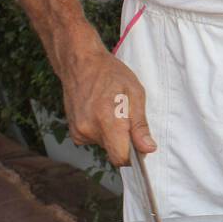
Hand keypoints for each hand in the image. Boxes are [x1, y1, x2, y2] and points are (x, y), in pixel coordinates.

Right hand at [61, 44, 155, 168]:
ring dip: (112, 135)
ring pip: (105, 146)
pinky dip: (100, 131)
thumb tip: (148, 148)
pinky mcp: (74, 132)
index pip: (121, 158)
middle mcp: (89, 129)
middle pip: (114, 152)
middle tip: (125, 116)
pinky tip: (99, 112)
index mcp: (107, 120)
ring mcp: (79, 132)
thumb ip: (140, 125)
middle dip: (124, 141)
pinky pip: (94, 140)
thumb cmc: (109, 73)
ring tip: (110, 110)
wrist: (80, 63)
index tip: (140, 146)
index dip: (134, 156)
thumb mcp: (134, 93)